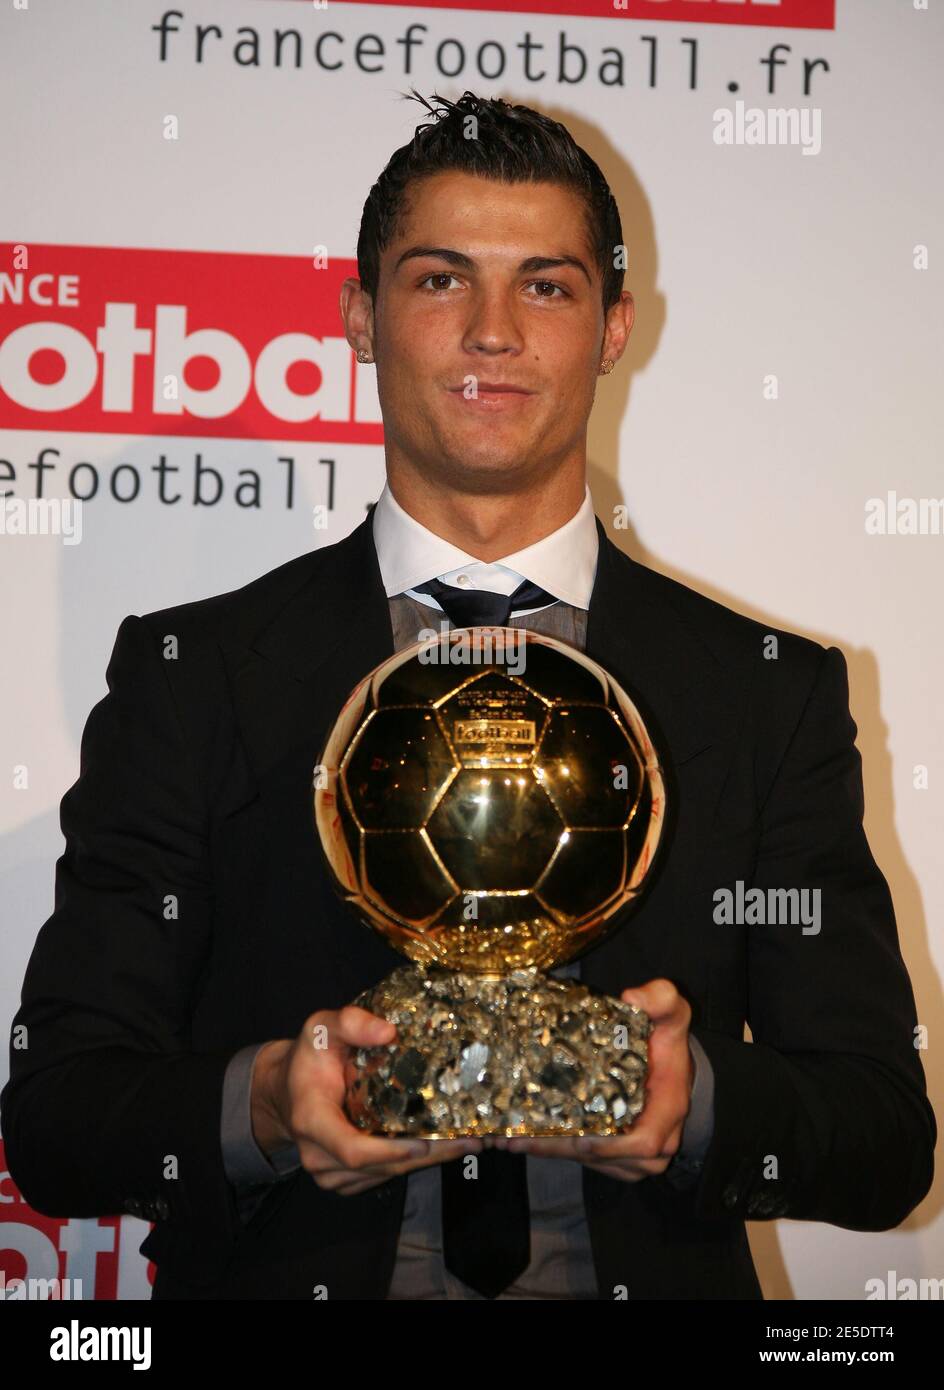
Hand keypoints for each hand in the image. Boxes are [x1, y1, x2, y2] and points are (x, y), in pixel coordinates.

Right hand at [252, 1005, 481, 1195]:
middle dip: (428, 1156)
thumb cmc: (309, 1057)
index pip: (352, 1149)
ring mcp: (330, 1172)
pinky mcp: (344, 1179)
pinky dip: (413, 1163)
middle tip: (471, 1142)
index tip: (426, 1143)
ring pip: (386, 1175)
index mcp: (311, 1120)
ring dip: (428, 1162)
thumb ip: (351, 1022)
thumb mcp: (321, 1027)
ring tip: (469, 1142)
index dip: (390, 1152)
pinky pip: (383, 1177)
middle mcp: (318, 1155)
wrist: (288, 1089)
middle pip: (379, 1167)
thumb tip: (387, 1032)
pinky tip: (443, 1145)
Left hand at [484, 978, 693, 1182]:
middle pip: (604, 1157)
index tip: (578, 1140)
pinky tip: (523, 1139)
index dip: (609, 1146)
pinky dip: (556, 1150)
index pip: (643, 1143)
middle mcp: (654, 1144)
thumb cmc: (668, 1040)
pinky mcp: (618, 1159)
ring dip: (551, 1151)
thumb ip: (662, 998)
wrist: (670, 1065)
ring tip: (509, 1139)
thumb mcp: (673, 1012)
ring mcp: (635, 1157)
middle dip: (561, 1150)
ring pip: (590, 1161)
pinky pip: (585, 1158)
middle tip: (519, 1138)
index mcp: (668, 1112)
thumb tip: (633, 997)